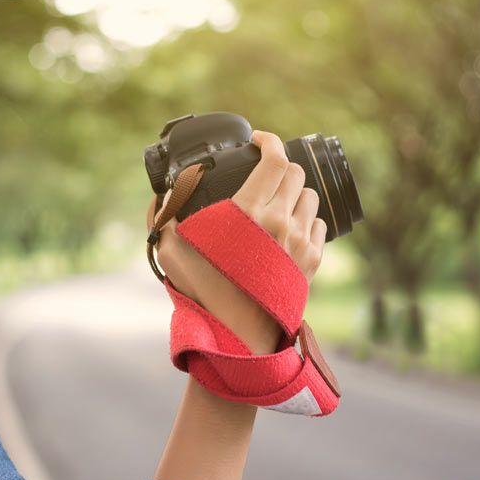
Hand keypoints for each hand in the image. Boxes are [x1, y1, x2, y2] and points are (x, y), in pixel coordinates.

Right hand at [155, 131, 326, 353]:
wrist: (236, 337)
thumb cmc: (201, 295)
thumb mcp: (172, 251)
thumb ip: (164, 217)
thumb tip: (160, 195)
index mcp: (249, 213)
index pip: (275, 160)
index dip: (268, 142)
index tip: (258, 142)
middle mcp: (280, 224)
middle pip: (296, 173)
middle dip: (279, 166)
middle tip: (263, 172)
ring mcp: (300, 243)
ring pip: (310, 197)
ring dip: (294, 193)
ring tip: (275, 202)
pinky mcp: (312, 262)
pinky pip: (318, 225)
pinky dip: (306, 220)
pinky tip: (288, 228)